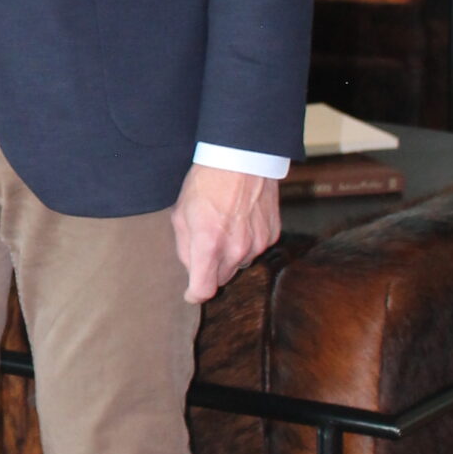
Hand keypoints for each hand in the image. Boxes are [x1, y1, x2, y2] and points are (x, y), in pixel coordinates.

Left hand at [170, 164, 280, 303]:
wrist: (242, 158)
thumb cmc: (206, 183)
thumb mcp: (181, 214)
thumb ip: (184, 248)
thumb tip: (191, 269)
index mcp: (209, 244)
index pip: (204, 289)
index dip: (194, 294)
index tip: (190, 293)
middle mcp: (236, 249)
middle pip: (222, 278)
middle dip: (211, 269)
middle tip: (204, 244)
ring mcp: (257, 243)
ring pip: (240, 264)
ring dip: (229, 255)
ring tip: (224, 227)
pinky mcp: (272, 235)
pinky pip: (256, 250)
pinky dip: (247, 243)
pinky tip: (240, 221)